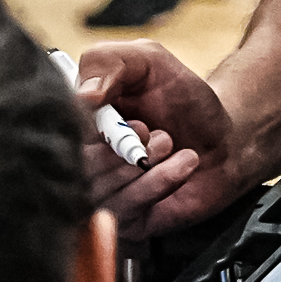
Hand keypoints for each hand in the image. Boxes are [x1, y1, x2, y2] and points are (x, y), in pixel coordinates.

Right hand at [67, 39, 248, 232]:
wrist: (226, 137)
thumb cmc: (182, 98)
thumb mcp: (148, 60)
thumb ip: (109, 62)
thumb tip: (81, 96)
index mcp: (75, 122)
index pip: (54, 134)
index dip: (86, 127)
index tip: (120, 112)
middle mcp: (83, 161)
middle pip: (76, 168)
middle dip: (121, 148)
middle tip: (155, 130)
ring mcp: (105, 194)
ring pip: (101, 192)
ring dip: (145, 164)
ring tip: (170, 143)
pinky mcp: (128, 222)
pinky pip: (127, 212)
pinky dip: (160, 182)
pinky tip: (184, 163)